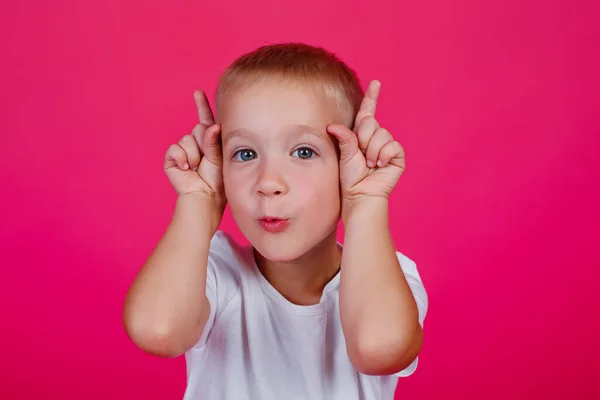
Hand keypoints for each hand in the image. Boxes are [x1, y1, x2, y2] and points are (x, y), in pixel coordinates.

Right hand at [164, 91, 225, 209]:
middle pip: (198, 129)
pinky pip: (175, 149)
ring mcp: (183, 151)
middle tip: (206, 160)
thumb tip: (211, 125)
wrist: (205, 196)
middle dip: (204, 143)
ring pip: (186, 139)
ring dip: (194, 155)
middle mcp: (196, 144)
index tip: (198, 92)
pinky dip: (181, 159)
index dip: (202, 105)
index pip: (205, 119)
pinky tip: (185, 169)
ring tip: (197, 168)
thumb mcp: (219, 157)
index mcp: (209, 141)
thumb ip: (213, 141)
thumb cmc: (216, 180)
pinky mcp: (172, 159)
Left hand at [327, 80, 405, 205]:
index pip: (368, 112)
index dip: (372, 97)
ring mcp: (387, 146)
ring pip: (382, 134)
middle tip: (361, 155)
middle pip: (371, 123)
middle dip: (363, 138)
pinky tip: (380, 165)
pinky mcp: (397, 156)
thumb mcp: (344, 154)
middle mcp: (376, 138)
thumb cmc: (350, 177)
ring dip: (373, 150)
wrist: (360, 194)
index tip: (376, 82)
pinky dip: (384, 155)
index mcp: (362, 134)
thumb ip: (344, 138)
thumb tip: (333, 126)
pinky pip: (392, 145)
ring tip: (370, 164)